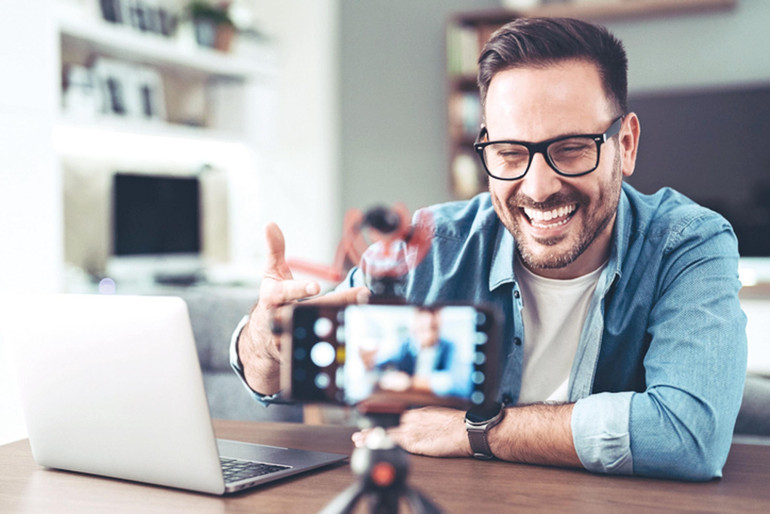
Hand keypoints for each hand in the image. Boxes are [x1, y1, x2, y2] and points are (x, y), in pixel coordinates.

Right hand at [240, 222, 368, 393]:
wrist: (264, 338)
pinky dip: (343, 339)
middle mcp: (282, 320)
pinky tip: (363, 332)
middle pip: (313, 311)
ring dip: (344, 320)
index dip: (299, 290)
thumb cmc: (273, 300)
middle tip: (362, 293)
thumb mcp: (271, 275)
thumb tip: (270, 224)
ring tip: (366, 308)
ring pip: (320, 330)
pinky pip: (326, 346)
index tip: (316, 287)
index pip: (285, 294)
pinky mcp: (305, 352)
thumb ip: (274, 251)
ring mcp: (293, 338)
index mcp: (274, 299)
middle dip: (339, 302)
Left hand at [352, 406, 471, 457]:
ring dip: (370, 439)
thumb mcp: (439, 418)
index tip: (375, 430)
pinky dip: (380, 445)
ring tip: (358, 441)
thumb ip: (427, 422)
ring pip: (385, 434)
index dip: (384, 427)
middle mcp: (411, 419)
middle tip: (359, 436)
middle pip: (388, 427)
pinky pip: (392, 444)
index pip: (397, 421)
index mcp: (418, 414)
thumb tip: (425, 429)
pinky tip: (372, 448)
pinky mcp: (413, 442)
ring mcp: (410, 430)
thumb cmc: (458, 426)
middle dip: (372, 433)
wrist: (465, 430)